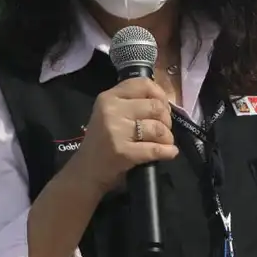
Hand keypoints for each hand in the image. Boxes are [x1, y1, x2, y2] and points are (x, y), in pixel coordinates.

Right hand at [70, 78, 178, 194]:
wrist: (86, 171)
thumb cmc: (103, 141)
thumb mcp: (110, 113)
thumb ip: (132, 102)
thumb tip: (164, 101)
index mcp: (109, 97)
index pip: (144, 84)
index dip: (160, 95)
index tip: (162, 107)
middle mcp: (111, 110)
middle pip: (155, 107)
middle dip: (166, 120)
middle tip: (162, 129)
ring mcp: (116, 131)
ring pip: (158, 128)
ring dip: (167, 137)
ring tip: (163, 142)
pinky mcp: (123, 152)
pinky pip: (156, 149)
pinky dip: (168, 151)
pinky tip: (169, 152)